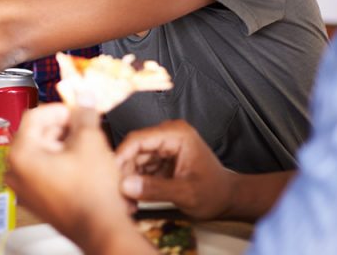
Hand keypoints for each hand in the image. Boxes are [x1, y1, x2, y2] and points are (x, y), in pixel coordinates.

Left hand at [7, 104, 136, 248]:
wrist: (100, 227)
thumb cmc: (92, 194)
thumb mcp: (90, 141)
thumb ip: (85, 114)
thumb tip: (84, 97)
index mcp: (20, 155)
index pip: (34, 116)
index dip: (59, 109)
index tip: (76, 109)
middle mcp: (15, 171)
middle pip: (36, 133)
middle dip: (62, 126)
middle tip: (83, 124)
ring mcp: (24, 187)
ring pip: (40, 151)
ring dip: (62, 143)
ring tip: (85, 144)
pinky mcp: (36, 198)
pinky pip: (43, 170)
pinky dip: (59, 161)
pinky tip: (80, 162)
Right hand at [114, 120, 235, 219]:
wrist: (228, 199)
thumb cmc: (214, 193)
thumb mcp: (186, 193)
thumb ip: (156, 189)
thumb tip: (126, 185)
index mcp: (176, 134)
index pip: (138, 139)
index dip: (120, 157)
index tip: (108, 176)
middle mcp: (167, 135)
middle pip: (133, 150)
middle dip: (123, 173)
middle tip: (118, 196)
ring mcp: (163, 146)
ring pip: (133, 160)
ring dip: (127, 180)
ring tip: (126, 203)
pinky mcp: (160, 158)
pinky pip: (139, 168)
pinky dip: (134, 183)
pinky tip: (132, 200)